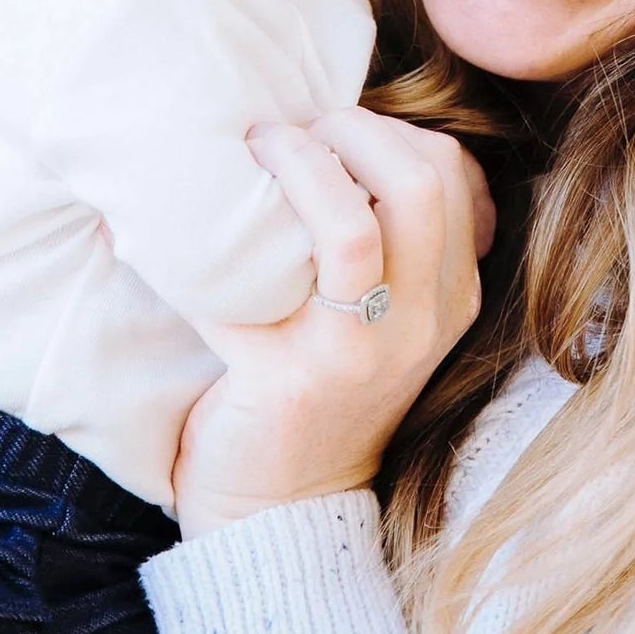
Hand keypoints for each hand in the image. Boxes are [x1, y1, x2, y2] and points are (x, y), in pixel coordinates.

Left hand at [171, 108, 493, 538]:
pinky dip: (211, 242)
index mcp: (450, 295)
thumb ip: (387, 236)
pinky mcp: (290, 381)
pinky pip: (252, 283)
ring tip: (257, 152)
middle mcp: (420, 321)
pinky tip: (183, 225)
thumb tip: (325, 128)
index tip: (332, 129)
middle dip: (349, 129)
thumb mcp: (389, 313)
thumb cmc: (325, 385)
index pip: (449, 170)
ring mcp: (361, 355)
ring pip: (351, 227)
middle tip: (293, 130)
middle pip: (418, 182)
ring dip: (296, 166)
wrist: (284, 505)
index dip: (388, 128)